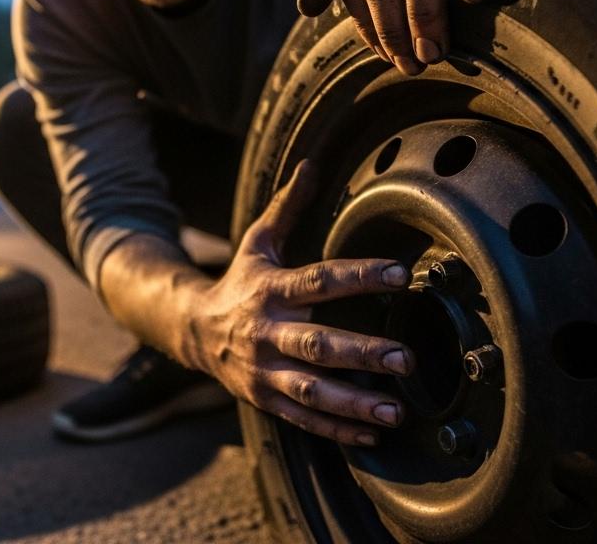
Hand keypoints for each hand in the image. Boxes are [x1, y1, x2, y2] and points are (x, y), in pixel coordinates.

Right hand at [184, 159, 415, 445]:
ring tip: (396, 410)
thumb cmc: (239, 283)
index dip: (360, 275)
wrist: (191, 331)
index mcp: (271, 290)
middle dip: (362, 353)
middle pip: (317, 344)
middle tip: (405, 358)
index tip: (401, 273)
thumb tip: (310, 162)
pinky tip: (372, 433)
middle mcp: (268, 332)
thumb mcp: (258, 242)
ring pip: (312, 391)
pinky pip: (304, 418)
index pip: (320, 280)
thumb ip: (287, 206)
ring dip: (355, 403)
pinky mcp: (266, 399)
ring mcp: (266, 371)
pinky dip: (338, 429)